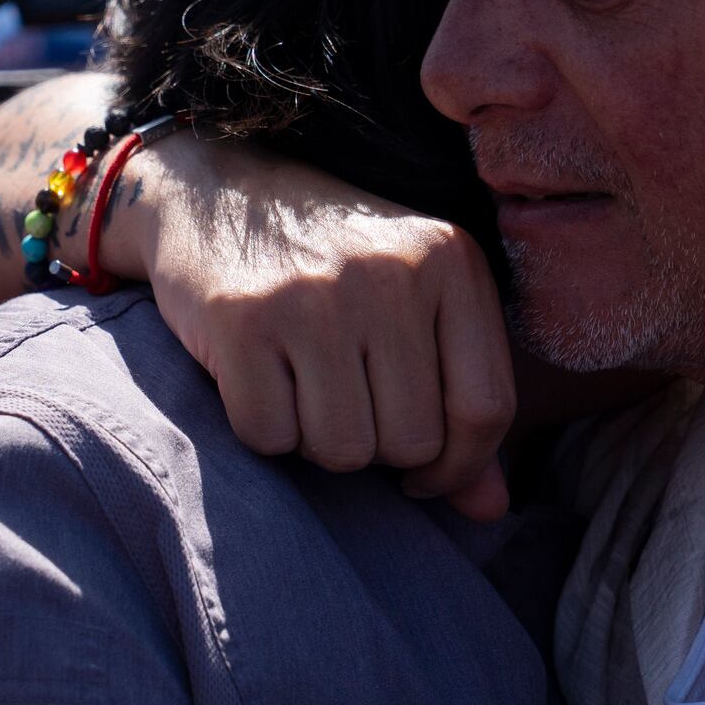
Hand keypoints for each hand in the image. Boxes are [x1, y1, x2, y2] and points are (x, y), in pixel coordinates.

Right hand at [111, 136, 517, 521]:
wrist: (214, 192)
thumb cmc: (333, 267)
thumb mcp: (415, 308)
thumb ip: (460, 403)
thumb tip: (490, 512)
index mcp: (452, 262)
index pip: (487, 408)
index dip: (459, 465)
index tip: (423, 472)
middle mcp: (392, 273)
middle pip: (412, 441)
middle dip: (378, 449)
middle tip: (348, 404)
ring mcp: (315, 296)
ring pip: (342, 449)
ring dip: (319, 443)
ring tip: (305, 388)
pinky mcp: (243, 321)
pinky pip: (270, 437)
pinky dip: (263, 429)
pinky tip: (260, 378)